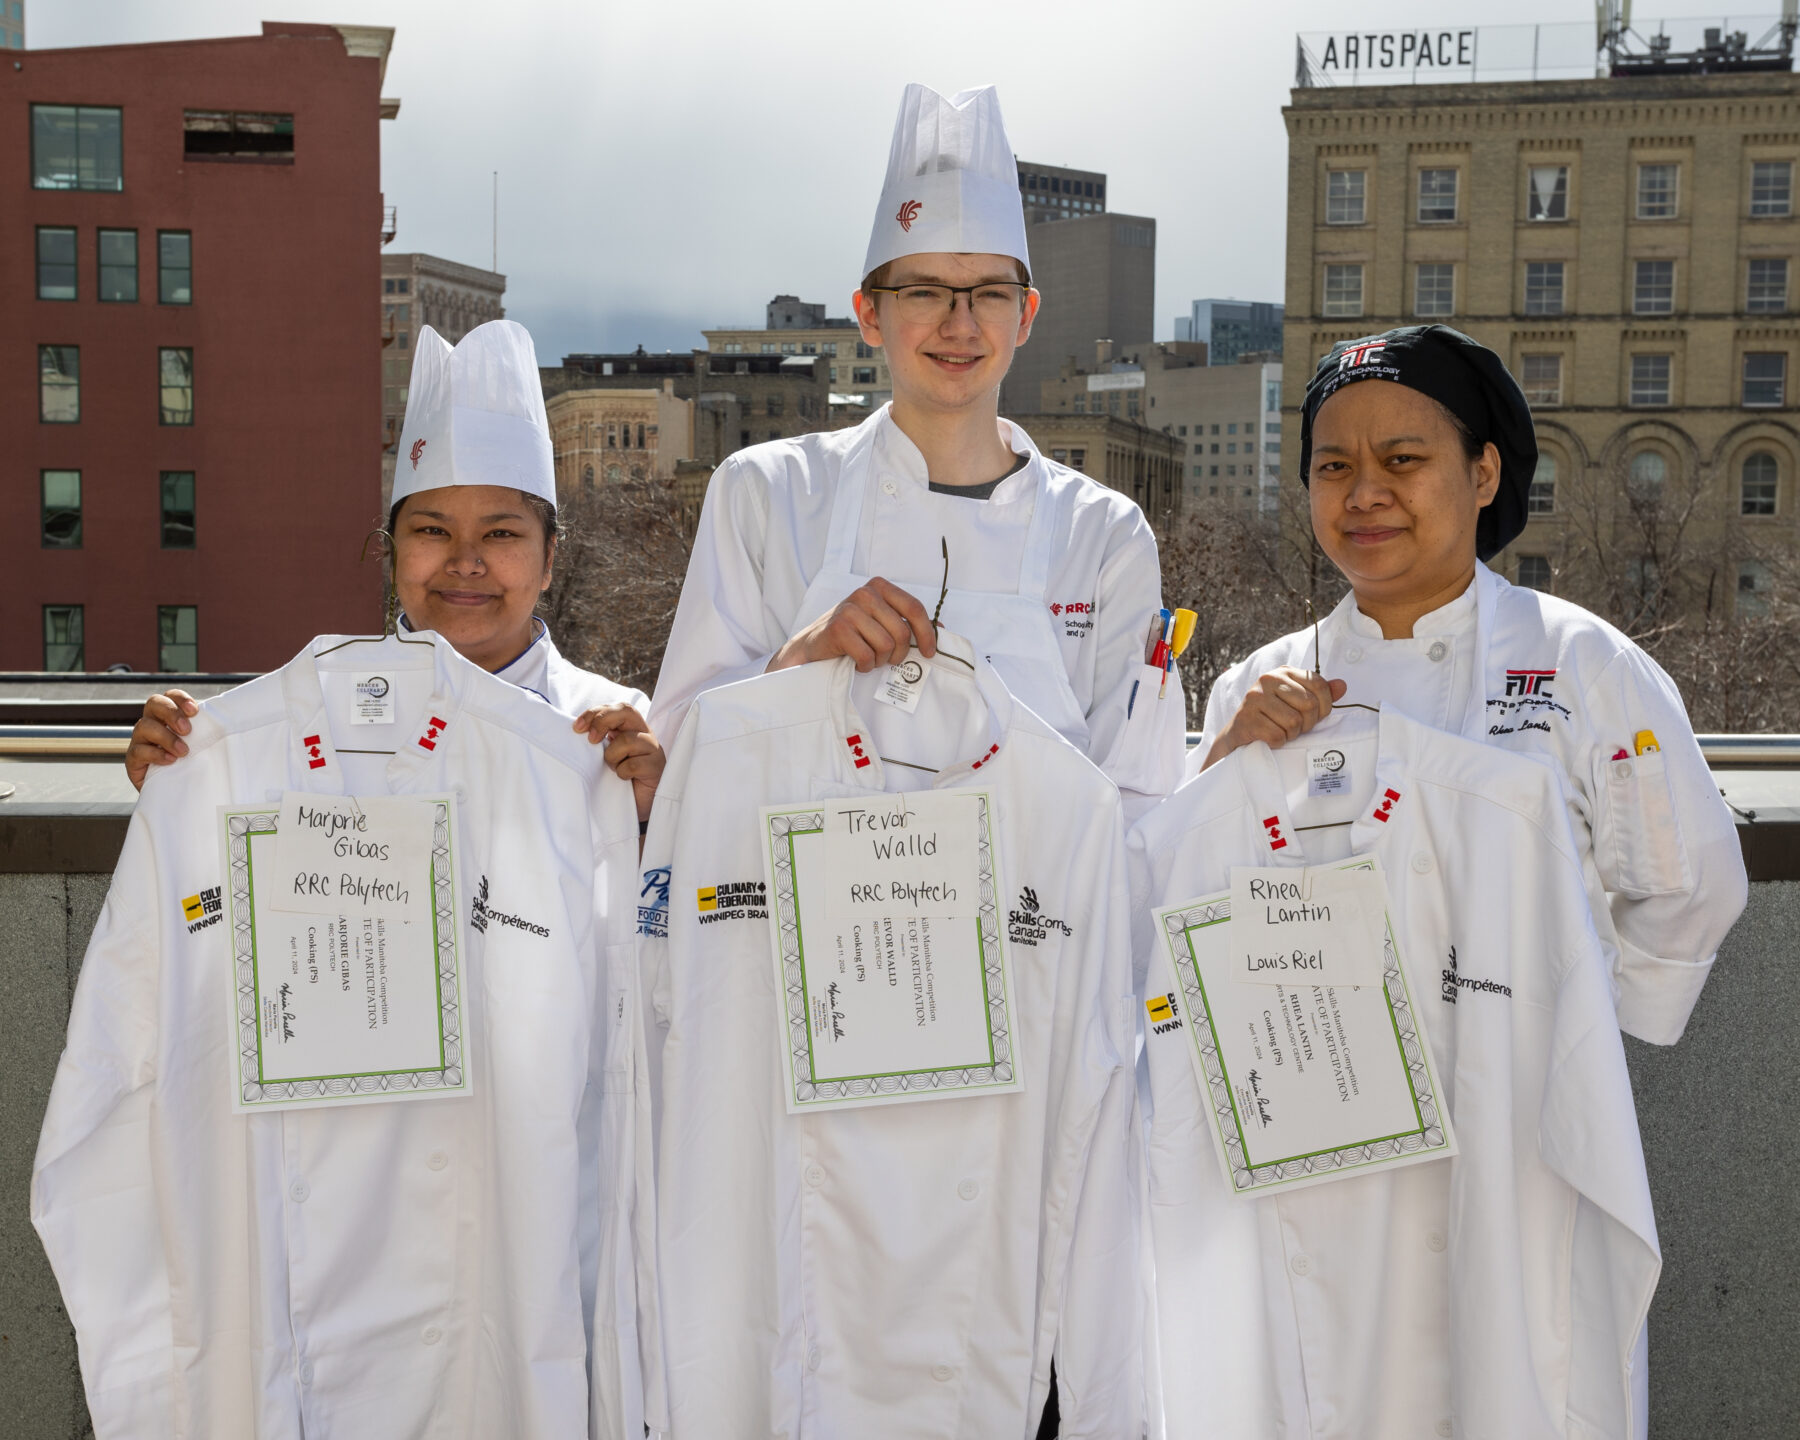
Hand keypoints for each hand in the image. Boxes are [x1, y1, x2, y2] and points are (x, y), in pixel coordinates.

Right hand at [125, 690, 198, 791]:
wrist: (174, 792)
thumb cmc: (191, 764)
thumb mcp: (201, 746)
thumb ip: (207, 733)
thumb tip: (229, 726)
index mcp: (168, 716)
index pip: (170, 696)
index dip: (180, 699)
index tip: (194, 710)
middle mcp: (152, 723)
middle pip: (153, 703)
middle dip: (171, 713)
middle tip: (187, 730)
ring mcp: (140, 740)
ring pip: (144, 726)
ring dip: (166, 737)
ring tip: (183, 751)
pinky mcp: (133, 759)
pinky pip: (138, 750)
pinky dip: (155, 754)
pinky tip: (170, 760)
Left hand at [574, 704, 664, 824]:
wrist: (634, 809)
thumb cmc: (617, 780)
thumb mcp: (606, 756)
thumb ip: (598, 741)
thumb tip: (577, 731)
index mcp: (630, 728)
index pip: (616, 709)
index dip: (596, 713)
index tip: (577, 728)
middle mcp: (643, 734)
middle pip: (626, 712)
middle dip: (603, 721)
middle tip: (591, 740)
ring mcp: (653, 749)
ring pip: (628, 740)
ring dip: (612, 756)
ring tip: (614, 768)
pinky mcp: (656, 767)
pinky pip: (633, 764)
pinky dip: (622, 773)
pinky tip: (625, 779)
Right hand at [767, 577, 936, 672]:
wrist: (812, 646)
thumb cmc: (852, 634)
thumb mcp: (881, 621)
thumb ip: (908, 622)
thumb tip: (942, 630)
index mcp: (880, 587)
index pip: (915, 608)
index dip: (927, 634)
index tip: (929, 653)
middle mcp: (866, 593)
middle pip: (902, 632)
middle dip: (899, 653)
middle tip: (887, 659)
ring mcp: (850, 609)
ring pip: (887, 646)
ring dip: (880, 660)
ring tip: (868, 657)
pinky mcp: (838, 628)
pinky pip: (868, 656)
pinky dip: (865, 666)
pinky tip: (855, 661)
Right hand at [1200, 668, 1346, 771]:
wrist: (1238, 736)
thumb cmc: (1272, 717)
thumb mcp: (1297, 701)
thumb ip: (1319, 693)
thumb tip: (1342, 685)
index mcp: (1283, 671)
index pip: (1319, 685)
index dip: (1324, 706)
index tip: (1315, 716)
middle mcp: (1267, 679)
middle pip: (1309, 705)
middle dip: (1307, 723)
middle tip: (1295, 727)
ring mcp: (1254, 698)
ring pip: (1294, 722)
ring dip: (1291, 734)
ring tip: (1280, 731)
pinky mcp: (1246, 719)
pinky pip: (1277, 735)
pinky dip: (1277, 742)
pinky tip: (1269, 738)